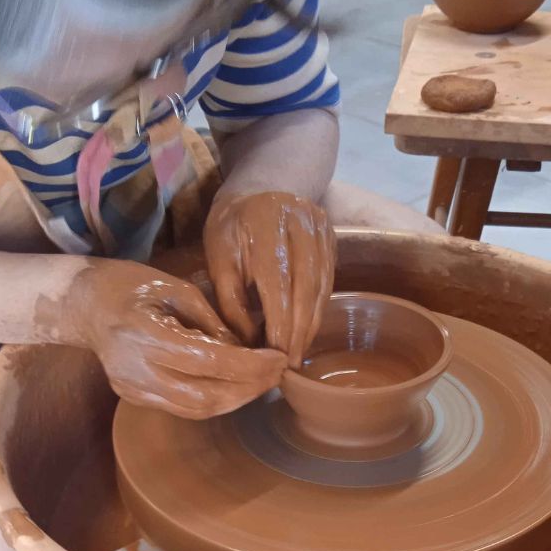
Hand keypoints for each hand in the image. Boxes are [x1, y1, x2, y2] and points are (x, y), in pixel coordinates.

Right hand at [67, 261, 285, 418]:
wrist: (84, 303)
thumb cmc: (133, 285)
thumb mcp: (179, 290)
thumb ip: (214, 324)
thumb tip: (249, 353)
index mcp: (147, 335)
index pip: (210, 362)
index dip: (251, 366)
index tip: (279, 358)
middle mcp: (137, 370)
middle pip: (206, 396)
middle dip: (249, 389)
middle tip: (278, 373)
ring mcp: (133, 389)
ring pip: (196, 410)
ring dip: (235, 399)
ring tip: (262, 381)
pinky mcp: (134, 397)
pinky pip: (182, 407)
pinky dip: (214, 399)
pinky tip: (234, 384)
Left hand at [204, 192, 335, 367]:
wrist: (259, 186)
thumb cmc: (230, 227)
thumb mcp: (218, 260)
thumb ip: (231, 301)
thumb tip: (251, 345)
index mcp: (265, 227)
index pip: (278, 285)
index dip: (279, 324)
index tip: (274, 357)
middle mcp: (299, 224)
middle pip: (305, 288)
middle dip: (298, 331)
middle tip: (290, 363)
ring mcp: (321, 228)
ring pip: (321, 286)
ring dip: (311, 323)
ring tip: (299, 352)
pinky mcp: (332, 236)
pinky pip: (328, 278)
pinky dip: (318, 306)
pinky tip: (308, 328)